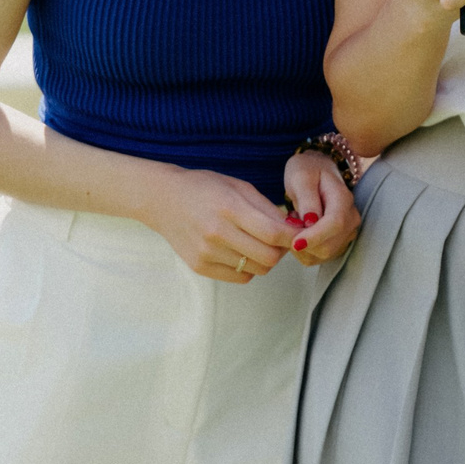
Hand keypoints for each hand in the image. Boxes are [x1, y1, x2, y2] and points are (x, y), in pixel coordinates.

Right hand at [144, 168, 294, 283]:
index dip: (294, 237)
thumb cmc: (204, 188)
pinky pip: (240, 277)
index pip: (274, 233)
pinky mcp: (200, 266)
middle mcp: (218, 233)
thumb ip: (267, 208)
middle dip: (281, 250)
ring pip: (257, 269)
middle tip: (279, 240)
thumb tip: (293, 228)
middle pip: (269, 257)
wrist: (163, 200)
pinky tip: (241, 252)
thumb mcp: (238, 187)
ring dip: (265, 259)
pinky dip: (248, 268)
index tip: (300, 234)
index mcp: (230, 208)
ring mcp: (207, 253)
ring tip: (257, 243)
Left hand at [282, 149, 361, 266]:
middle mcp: (351, 218)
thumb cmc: (308, 170)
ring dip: (303, 248)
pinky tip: (298, 234)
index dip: (315, 237)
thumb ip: (307, 199)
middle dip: (305, 244)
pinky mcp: (339, 243)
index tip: (295, 243)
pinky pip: (319, 257)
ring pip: (324, 254)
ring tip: (293, 225)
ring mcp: (347, 232)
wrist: (318, 172)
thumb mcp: (301, 177)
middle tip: (286, 226)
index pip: (335, 223)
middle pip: (330, 244)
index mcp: (343, 198)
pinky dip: (304, 252)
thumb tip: (310, 223)